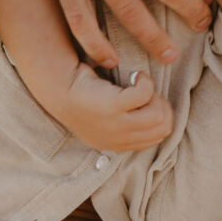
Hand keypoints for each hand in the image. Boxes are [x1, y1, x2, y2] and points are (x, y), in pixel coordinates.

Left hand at [51, 66, 172, 152]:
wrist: (59, 86)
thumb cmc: (84, 96)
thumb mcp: (106, 119)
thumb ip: (128, 124)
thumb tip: (158, 113)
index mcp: (118, 144)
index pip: (157, 139)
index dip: (160, 117)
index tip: (149, 102)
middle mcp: (118, 139)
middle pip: (163, 128)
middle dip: (162, 107)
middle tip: (147, 92)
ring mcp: (116, 125)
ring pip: (158, 115)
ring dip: (155, 96)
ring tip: (140, 85)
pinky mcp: (112, 107)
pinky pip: (145, 95)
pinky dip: (145, 81)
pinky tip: (135, 76)